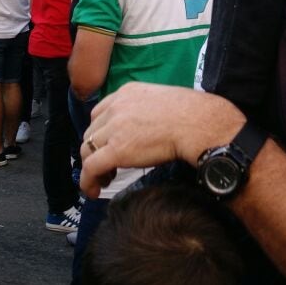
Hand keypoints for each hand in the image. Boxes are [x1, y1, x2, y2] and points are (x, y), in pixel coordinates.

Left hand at [79, 83, 242, 197]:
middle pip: (91, 133)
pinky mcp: (116, 149)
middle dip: (95, 151)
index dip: (100, 134)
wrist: (197, 123)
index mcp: (127, 93)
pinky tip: (95, 192)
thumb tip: (144, 129)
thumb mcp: (161, 101)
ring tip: (105, 180)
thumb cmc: (190, 114)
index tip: (107, 147)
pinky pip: (91, 168)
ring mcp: (114, 127)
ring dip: (92, 167)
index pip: (99, 114)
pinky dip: (88, 182)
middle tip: (108, 167)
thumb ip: (144, 111)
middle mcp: (116, 107)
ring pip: (87, 150)